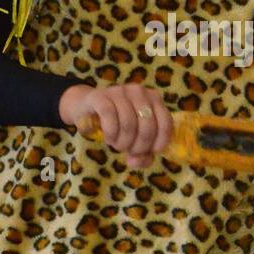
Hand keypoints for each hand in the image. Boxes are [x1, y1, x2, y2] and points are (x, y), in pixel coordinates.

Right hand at [59, 84, 173, 167]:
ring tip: (117, 145)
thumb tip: (136, 161)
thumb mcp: (134, 139)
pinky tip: (109, 138)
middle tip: (129, 151)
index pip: (166, 122)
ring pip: (128, 123)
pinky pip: (110, 116)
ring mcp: (120, 91)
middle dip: (139, 146)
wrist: (87, 107)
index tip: (150, 152)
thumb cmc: (117, 124)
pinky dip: (111, 133)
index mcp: (154, 98)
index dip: (160, 142)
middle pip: (147, 126)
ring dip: (123, 142)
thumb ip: (142, 154)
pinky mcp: (100, 96)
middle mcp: (139, 91)